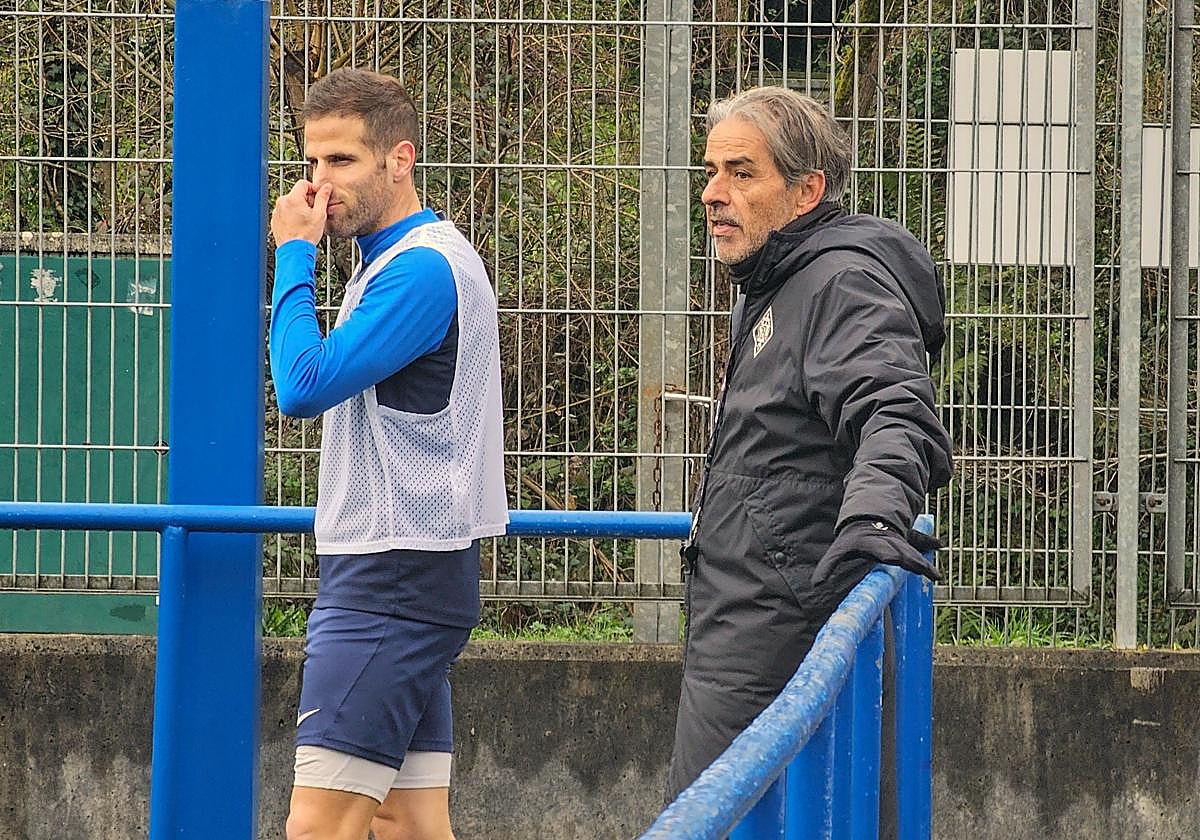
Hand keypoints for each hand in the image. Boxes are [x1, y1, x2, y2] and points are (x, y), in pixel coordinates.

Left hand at [271, 180, 331, 245]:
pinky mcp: (275, 220)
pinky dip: (292, 216)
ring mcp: (277, 212)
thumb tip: (326, 187)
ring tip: (306, 222)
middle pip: (297, 194)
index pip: (303, 184)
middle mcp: (282, 202)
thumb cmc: (306, 235)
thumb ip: (322, 198)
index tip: (318, 198)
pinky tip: (298, 226)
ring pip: (291, 204)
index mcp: (292, 198)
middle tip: (314, 213)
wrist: (294, 251)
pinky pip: (285, 213)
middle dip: (306, 201)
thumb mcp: (319, 215)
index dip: (313, 189)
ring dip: (299, 209)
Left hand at [811, 519, 941, 586]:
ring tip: (934, 575)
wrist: (866, 519)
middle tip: (922, 569)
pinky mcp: (905, 545)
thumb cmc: (851, 538)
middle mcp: (888, 541)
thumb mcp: (838, 550)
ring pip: (912, 553)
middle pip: (902, 552)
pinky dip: (926, 563)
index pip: (881, 549)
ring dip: (922, 564)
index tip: (895, 559)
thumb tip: (816, 584)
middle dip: (912, 560)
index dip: (888, 554)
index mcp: (871, 542)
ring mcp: (898, 543)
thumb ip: (828, 566)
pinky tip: (936, 575)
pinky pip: (918, 552)